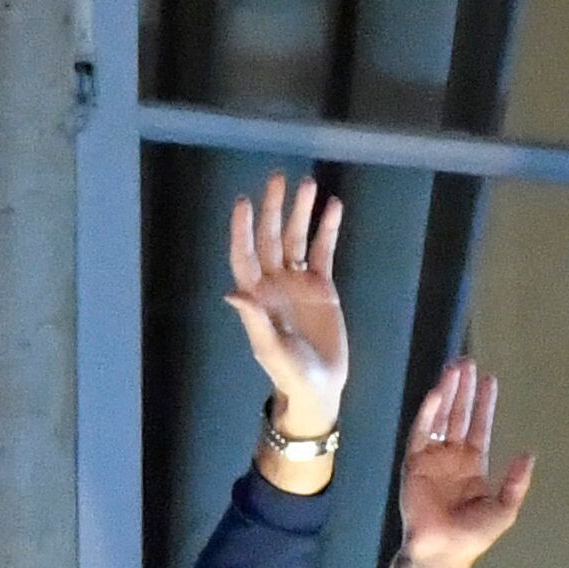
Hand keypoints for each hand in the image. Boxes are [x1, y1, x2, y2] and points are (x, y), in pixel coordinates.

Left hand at [223, 174, 348, 439]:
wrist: (319, 387)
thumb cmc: (290, 373)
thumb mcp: (271, 349)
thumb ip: (255, 321)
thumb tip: (234, 294)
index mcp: (256, 295)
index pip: (245, 254)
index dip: (243, 229)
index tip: (244, 203)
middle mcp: (274, 282)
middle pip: (271, 237)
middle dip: (274, 208)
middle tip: (279, 179)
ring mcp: (298, 282)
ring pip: (297, 239)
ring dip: (302, 212)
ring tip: (310, 185)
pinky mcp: (322, 287)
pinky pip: (323, 251)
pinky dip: (327, 230)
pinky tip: (333, 208)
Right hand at [383, 359, 537, 567]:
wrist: (443, 551)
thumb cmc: (473, 536)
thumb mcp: (504, 510)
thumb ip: (516, 482)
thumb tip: (528, 454)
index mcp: (472, 467)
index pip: (478, 428)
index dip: (483, 405)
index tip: (489, 380)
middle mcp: (451, 458)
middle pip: (458, 415)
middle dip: (464, 390)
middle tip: (467, 363)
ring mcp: (432, 458)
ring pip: (440, 417)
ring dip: (446, 394)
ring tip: (453, 369)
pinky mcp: (414, 462)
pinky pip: (420, 432)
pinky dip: (427, 413)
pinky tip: (436, 394)